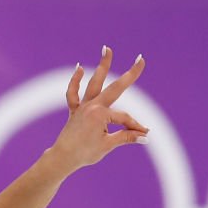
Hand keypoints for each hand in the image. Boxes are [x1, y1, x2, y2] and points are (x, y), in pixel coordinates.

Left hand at [46, 46, 148, 175]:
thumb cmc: (85, 153)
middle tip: (140, 59)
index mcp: (101, 114)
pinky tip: (79, 68)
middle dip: (130, 74)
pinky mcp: (75, 110)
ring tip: (106, 49)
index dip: (135, 127)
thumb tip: (145, 137)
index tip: (144, 134)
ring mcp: (83, 106)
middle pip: (115, 88)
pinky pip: (73, 93)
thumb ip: (126, 137)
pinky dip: (75, 81)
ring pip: (94, 83)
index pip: (124, 117)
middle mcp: (92, 106)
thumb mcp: (108, 145)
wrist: (62, 158)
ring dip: (102, 66)